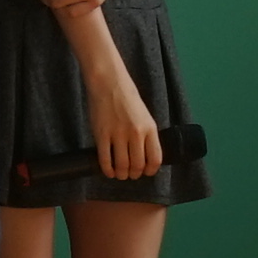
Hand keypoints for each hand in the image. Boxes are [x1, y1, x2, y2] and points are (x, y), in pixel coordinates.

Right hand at [86, 67, 163, 182]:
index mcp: (150, 128)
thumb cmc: (127, 98)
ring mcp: (118, 134)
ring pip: (122, 165)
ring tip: (120, 174)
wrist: (109, 83)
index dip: (151, 170)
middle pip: (138, 165)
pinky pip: (105, 159)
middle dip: (134, 174)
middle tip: (131, 174)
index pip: (155, 158)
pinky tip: (108, 171)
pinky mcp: (101, 135)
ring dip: (121, 174)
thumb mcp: (145, 116)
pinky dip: (107, 170)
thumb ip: (146, 135)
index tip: (146, 172)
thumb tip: (145, 156)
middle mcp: (136, 133)